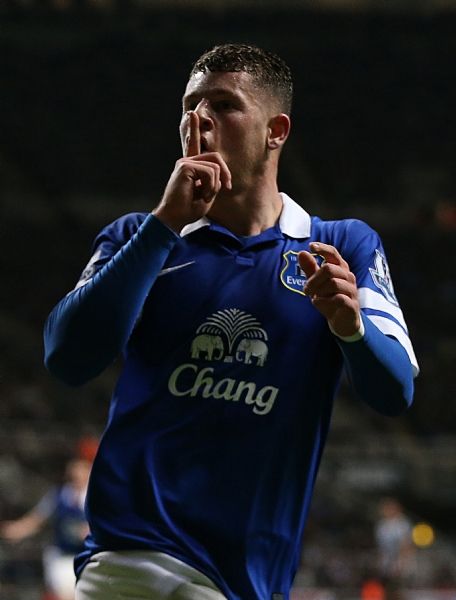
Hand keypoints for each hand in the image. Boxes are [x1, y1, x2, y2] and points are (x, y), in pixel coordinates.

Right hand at [153, 111, 231, 232]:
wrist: (174, 218)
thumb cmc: (189, 209)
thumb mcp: (207, 194)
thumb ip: (214, 180)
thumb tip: (221, 174)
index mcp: (190, 167)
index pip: (193, 144)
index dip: (193, 128)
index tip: (192, 113)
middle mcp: (186, 162)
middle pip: (216, 158)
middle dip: (225, 174)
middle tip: (226, 188)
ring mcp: (184, 163)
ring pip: (215, 167)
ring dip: (215, 186)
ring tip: (204, 196)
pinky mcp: (185, 167)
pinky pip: (210, 173)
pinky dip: (210, 186)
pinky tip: (200, 194)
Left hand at [298, 242, 360, 336]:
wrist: (342, 321)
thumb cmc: (329, 298)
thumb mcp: (316, 283)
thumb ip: (310, 269)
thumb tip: (302, 252)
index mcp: (340, 268)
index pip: (333, 253)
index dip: (323, 248)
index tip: (311, 247)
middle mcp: (348, 276)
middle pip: (329, 269)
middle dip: (313, 279)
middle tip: (306, 290)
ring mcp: (352, 290)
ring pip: (333, 283)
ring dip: (319, 291)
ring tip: (315, 298)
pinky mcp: (352, 304)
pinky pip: (338, 298)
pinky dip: (325, 302)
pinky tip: (321, 304)